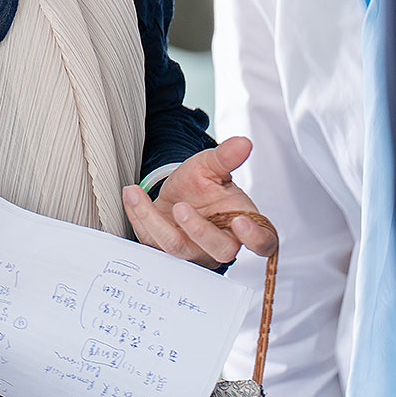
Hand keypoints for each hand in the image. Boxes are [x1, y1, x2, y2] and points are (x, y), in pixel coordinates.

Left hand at [123, 137, 277, 267]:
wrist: (175, 192)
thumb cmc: (200, 185)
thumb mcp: (211, 166)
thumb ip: (226, 157)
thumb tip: (243, 143)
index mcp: (242, 224)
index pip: (263, 242)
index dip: (255, 237)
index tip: (240, 221)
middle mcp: (221, 244)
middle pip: (220, 251)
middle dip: (199, 230)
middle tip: (182, 207)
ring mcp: (194, 252)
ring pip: (179, 249)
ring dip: (157, 223)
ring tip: (138, 194)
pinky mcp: (167, 253)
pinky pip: (152, 243)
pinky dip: (139, 217)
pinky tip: (132, 195)